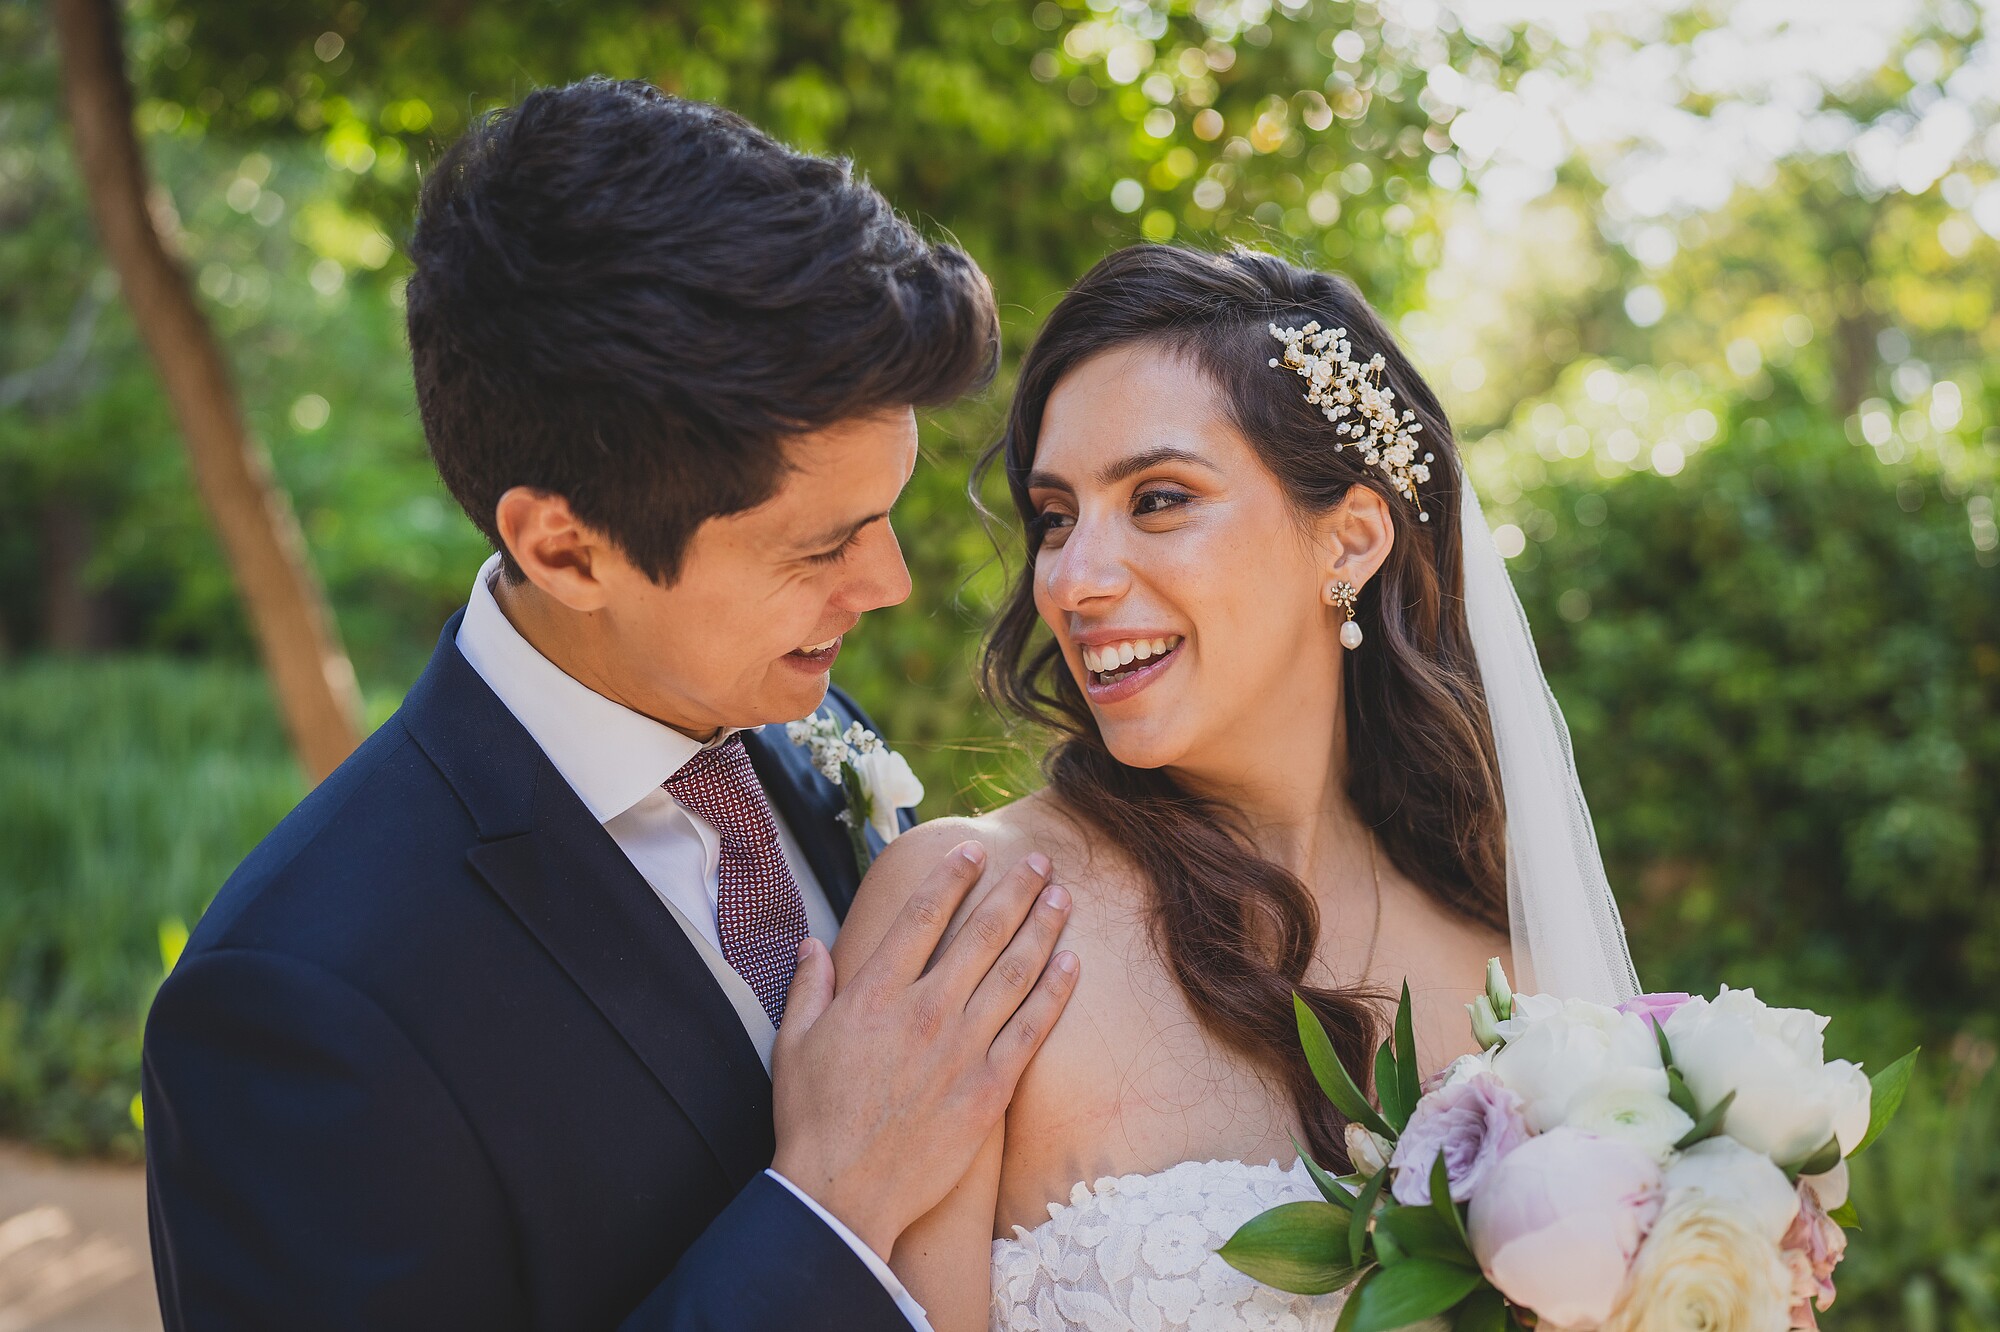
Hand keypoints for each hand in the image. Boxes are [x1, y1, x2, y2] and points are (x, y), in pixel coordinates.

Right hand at [769, 842, 1077, 1257]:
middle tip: (1041, 861)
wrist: (842, 1194)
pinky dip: (1055, 994)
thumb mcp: (792, 1044)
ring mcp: (962, 1049)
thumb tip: (814, 946)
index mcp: (875, 994)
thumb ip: (808, 988)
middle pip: (983, 934)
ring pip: (1015, 974)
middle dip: (1015, 890)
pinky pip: (1031, 1031)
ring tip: (1063, 899)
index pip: (923, 915)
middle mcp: (925, 1011)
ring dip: (1043, 930)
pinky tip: (1072, 965)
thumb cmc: (812, 1119)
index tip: (974, 849)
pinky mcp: (988, 1089)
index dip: (953, 876)